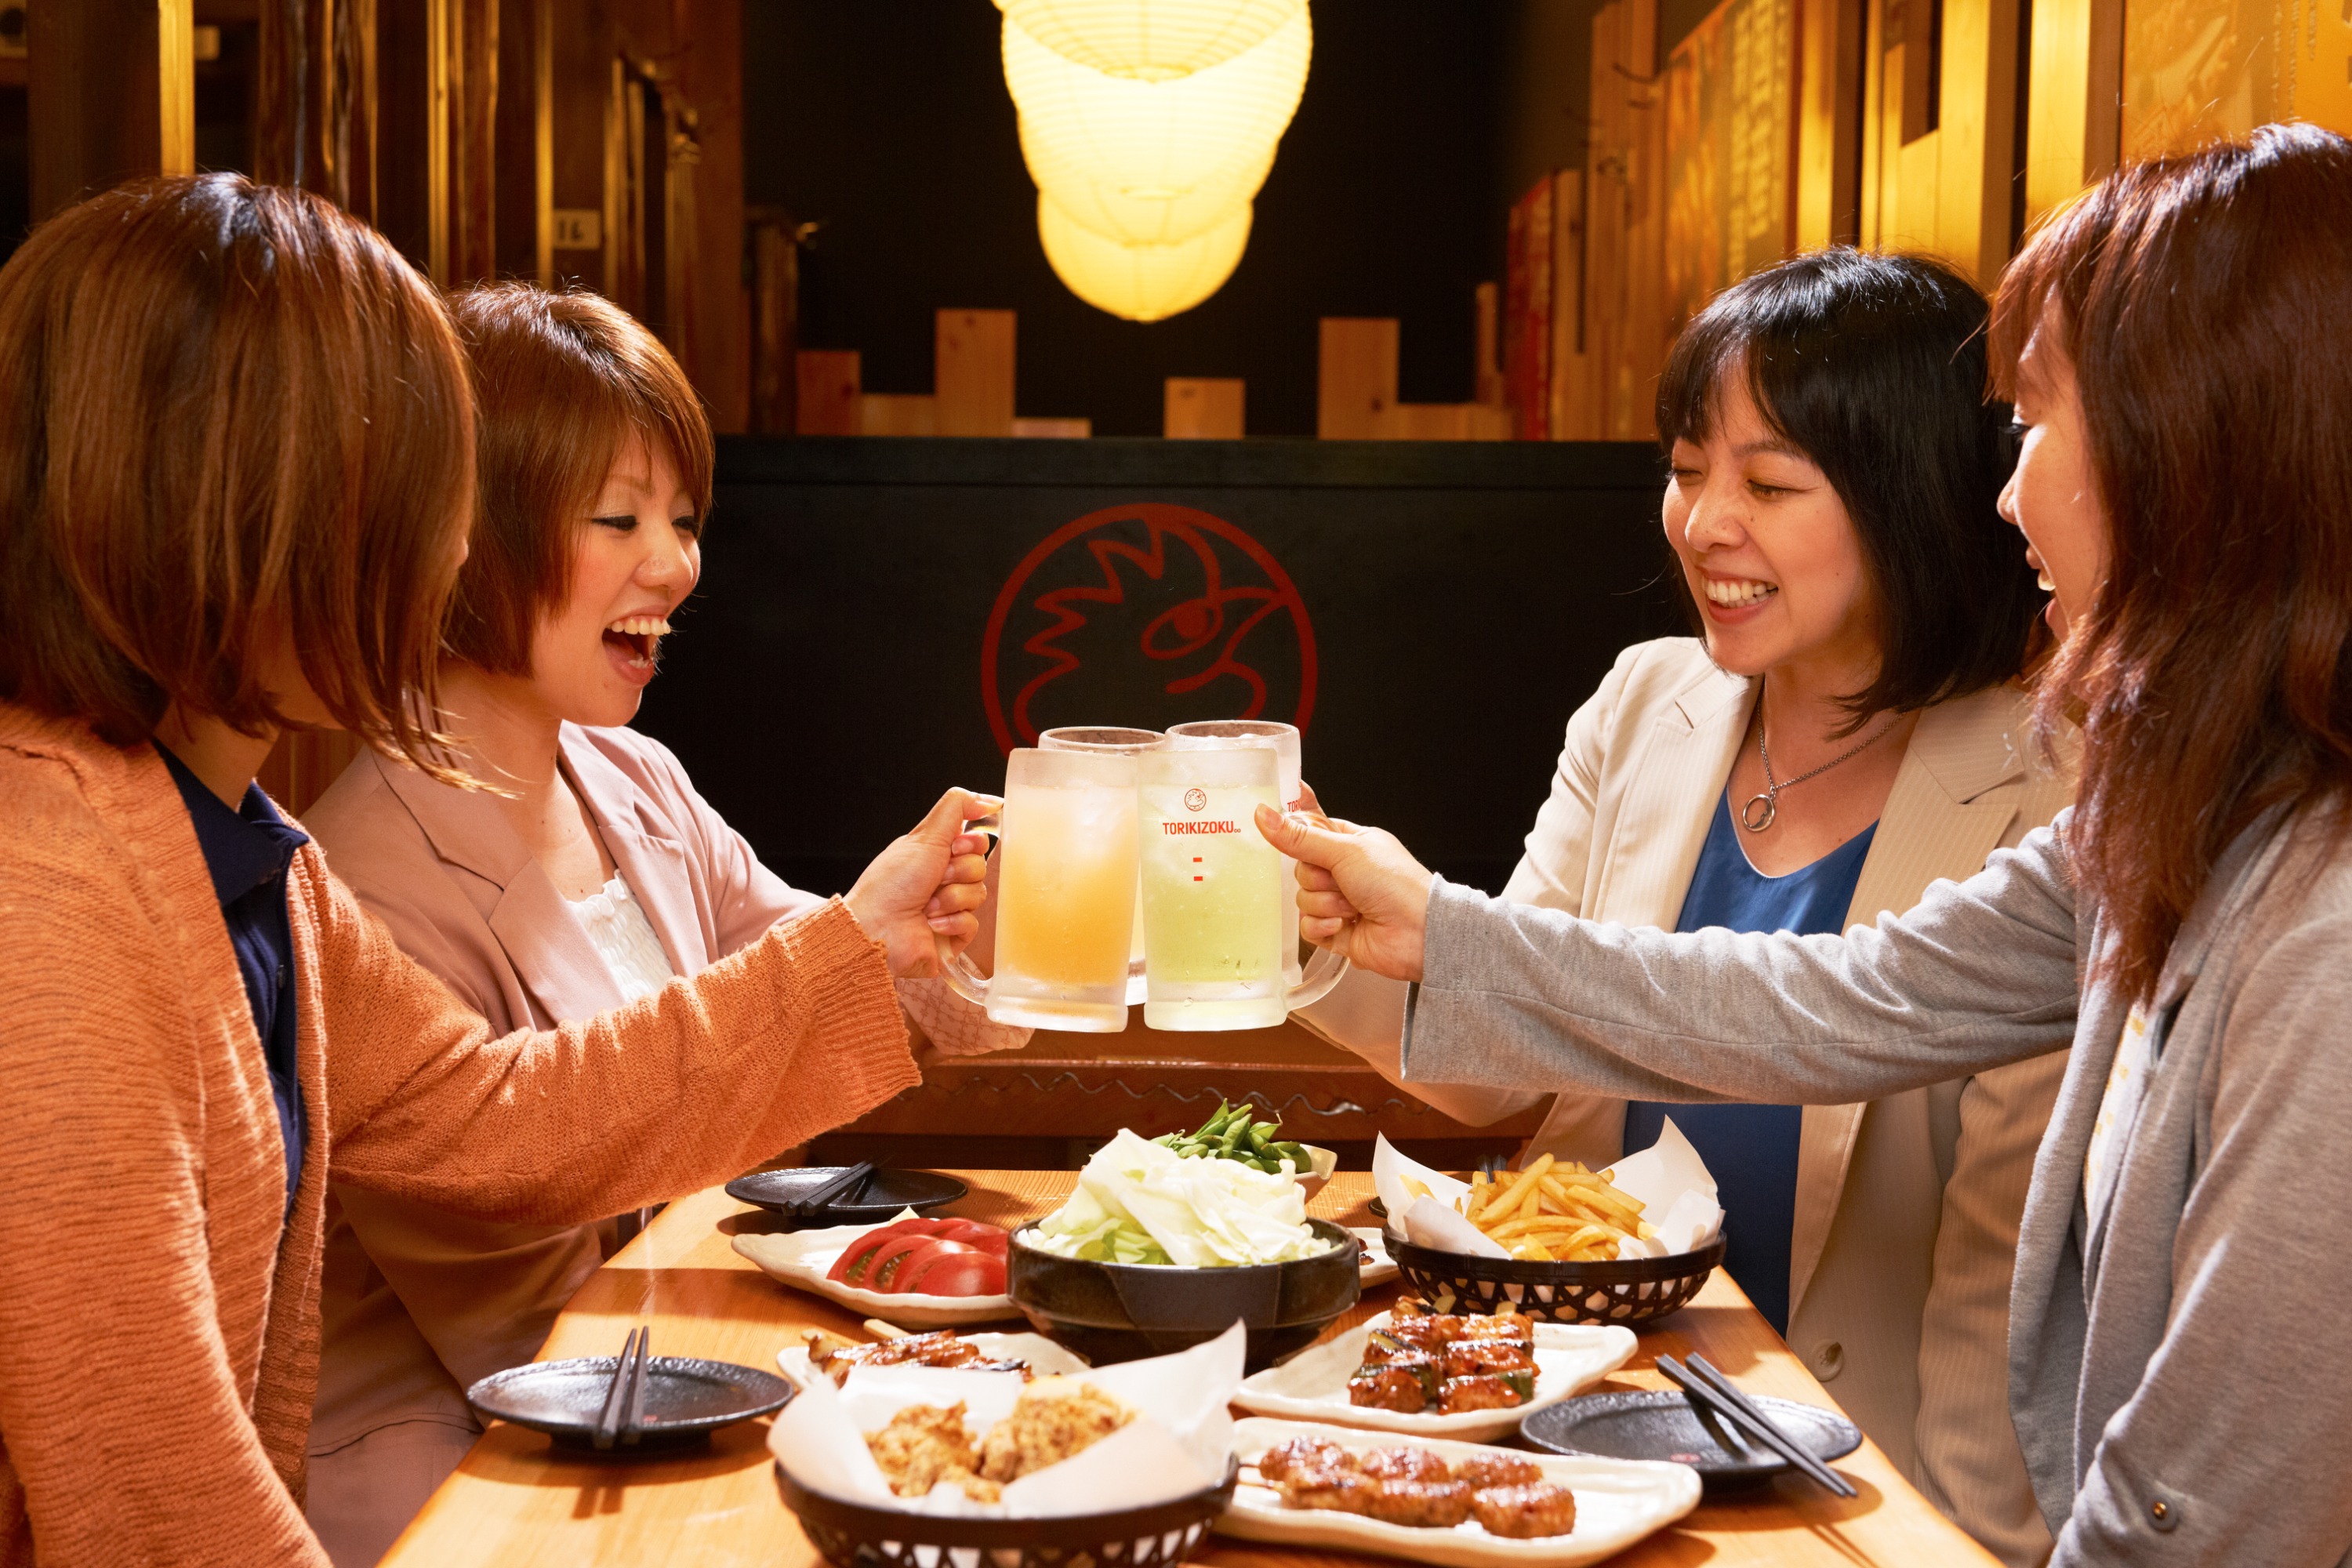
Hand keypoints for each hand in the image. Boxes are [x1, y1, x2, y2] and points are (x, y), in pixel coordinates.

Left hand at [844, 789, 999, 977]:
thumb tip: (990, 800)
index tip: (953, 848)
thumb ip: (957, 807)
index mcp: (936, 854)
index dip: (971, 844)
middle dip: (959, 872)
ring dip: (952, 898)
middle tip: (936, 878)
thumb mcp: (925, 835)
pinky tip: (932, 924)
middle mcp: (943, 878)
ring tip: (927, 906)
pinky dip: (952, 922)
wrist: (877, 928)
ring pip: (979, 894)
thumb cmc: (891, 884)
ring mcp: (949, 907)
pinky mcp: (953, 934)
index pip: (976, 842)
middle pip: (980, 867)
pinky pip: (973, 923)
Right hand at [1255, 804, 1434, 983]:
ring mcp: (1340, 903)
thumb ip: (1300, 837)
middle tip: (1341, 880)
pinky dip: (1323, 926)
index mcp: (1350, 843)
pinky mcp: (1336, 931)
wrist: (1418, 932)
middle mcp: (1344, 872)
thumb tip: (1264, 816)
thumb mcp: (1345, 850)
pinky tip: (1344, 926)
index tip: (1280, 828)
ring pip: (1303, 899)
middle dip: (1318, 878)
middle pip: (1301, 869)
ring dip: (1325, 904)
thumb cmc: (1395, 883)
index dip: (1296, 832)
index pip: (1310, 831)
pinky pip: (1307, 926)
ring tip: (1353, 907)